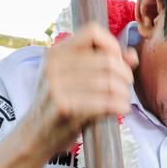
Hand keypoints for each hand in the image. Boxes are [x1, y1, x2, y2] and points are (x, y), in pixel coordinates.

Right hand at [23, 21, 137, 152]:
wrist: (34, 136)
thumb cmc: (60, 106)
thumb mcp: (74, 80)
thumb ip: (102, 65)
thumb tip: (132, 55)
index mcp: (56, 52)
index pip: (93, 31)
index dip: (113, 45)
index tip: (118, 63)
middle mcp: (53, 65)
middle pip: (107, 60)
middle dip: (125, 74)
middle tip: (126, 87)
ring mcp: (56, 86)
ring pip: (108, 81)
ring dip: (124, 93)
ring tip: (124, 101)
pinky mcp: (63, 108)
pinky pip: (103, 102)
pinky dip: (119, 106)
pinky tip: (121, 110)